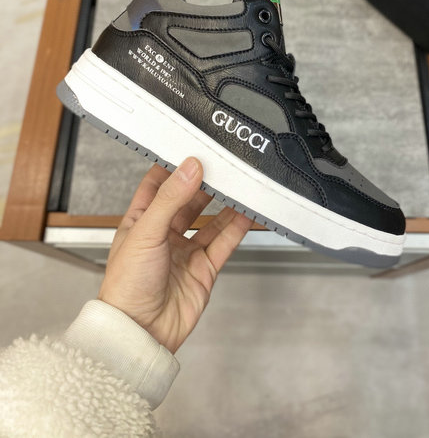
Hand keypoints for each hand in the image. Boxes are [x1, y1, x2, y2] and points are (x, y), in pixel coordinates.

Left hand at [98, 157, 251, 352]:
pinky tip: (247, 212)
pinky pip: (224, 242)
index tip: (192, 149)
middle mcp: (164, 234)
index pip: (158, 185)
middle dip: (205, 183)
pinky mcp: (204, 269)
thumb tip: (190, 167)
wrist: (141, 333)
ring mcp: (186, 251)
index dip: (174, 167)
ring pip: (211, 220)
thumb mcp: (145, 233)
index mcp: (141, 222)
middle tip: (223, 164)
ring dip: (225, 203)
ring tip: (240, 184)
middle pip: (189, 200)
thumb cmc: (126, 287)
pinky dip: (237, 227)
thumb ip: (170, 198)